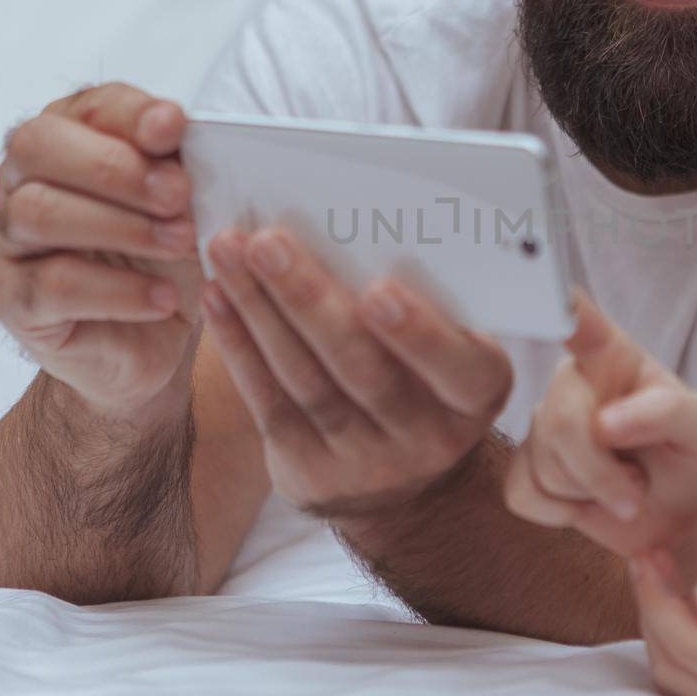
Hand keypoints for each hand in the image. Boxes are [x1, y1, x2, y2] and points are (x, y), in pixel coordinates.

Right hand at [0, 83, 202, 414]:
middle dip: (115, 167)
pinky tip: (163, 297)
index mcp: (70, 140)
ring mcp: (8, 240)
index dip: (130, 113)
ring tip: (181, 243)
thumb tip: (183, 134)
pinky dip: (118, 290)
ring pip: (37, 212)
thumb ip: (180, 166)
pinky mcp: (13, 299)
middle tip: (179, 196)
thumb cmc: (167, 256)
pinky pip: (52, 285)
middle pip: (36, 146)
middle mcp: (22, 180)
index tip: (175, 128)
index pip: (86, 106)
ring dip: (121, 225)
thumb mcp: (187, 206)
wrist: (154, 339)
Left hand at [199, 226, 513, 514]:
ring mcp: (366, 462)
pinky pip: (267, 402)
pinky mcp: (308, 472)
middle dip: (308, 300)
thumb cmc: (430, 375)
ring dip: (259, 310)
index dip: (420, 334)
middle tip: (268, 243)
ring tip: (228, 252)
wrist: (403, 476)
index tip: (379, 289)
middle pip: (362, 368)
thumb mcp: (458, 349)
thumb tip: (366, 219)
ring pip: (304, 380)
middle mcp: (428, 438)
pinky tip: (218, 297)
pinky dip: (239, 345)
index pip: (458, 367)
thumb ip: (435, 302)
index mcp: (477, 394)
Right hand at [503, 292, 696, 557]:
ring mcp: (547, 424)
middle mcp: (573, 382)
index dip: (551, 303)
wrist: (681, 517)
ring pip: (543, 464)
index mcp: (613, 356)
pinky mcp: (530, 467)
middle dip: (599, 472)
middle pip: (559, 421)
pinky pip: (522, 493)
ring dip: (590, 495)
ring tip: (622, 488)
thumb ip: (666, 412)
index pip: (577, 318)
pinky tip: (586, 506)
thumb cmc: (693, 457)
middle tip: (637, 493)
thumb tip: (605, 422)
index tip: (535, 286)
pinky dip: (560, 514)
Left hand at [629, 551, 696, 695]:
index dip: (657, 595)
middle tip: (648, 553)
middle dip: (651, 608)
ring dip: (661, 627)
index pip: (688, 643)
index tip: (649, 548)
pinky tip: (688, 603)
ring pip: (679, 681)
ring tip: (662, 573)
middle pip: (674, 665)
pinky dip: (680, 645)